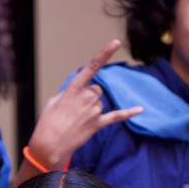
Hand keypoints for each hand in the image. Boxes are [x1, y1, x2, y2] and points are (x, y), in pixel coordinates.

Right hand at [25, 39, 142, 168]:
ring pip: (99, 102)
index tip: (116, 43)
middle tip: (74, 110)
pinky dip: (129, 112)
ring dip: (91, 109)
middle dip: (88, 96)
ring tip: (77, 120)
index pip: (92, 66)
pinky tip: (140, 109)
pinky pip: (117, 116)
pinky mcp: (98, 124)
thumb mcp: (54, 101)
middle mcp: (86, 97)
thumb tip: (80, 92)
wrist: (49, 145)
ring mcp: (93, 111)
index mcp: (74, 88)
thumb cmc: (49, 122)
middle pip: (96, 89)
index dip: (104, 53)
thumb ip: (69, 92)